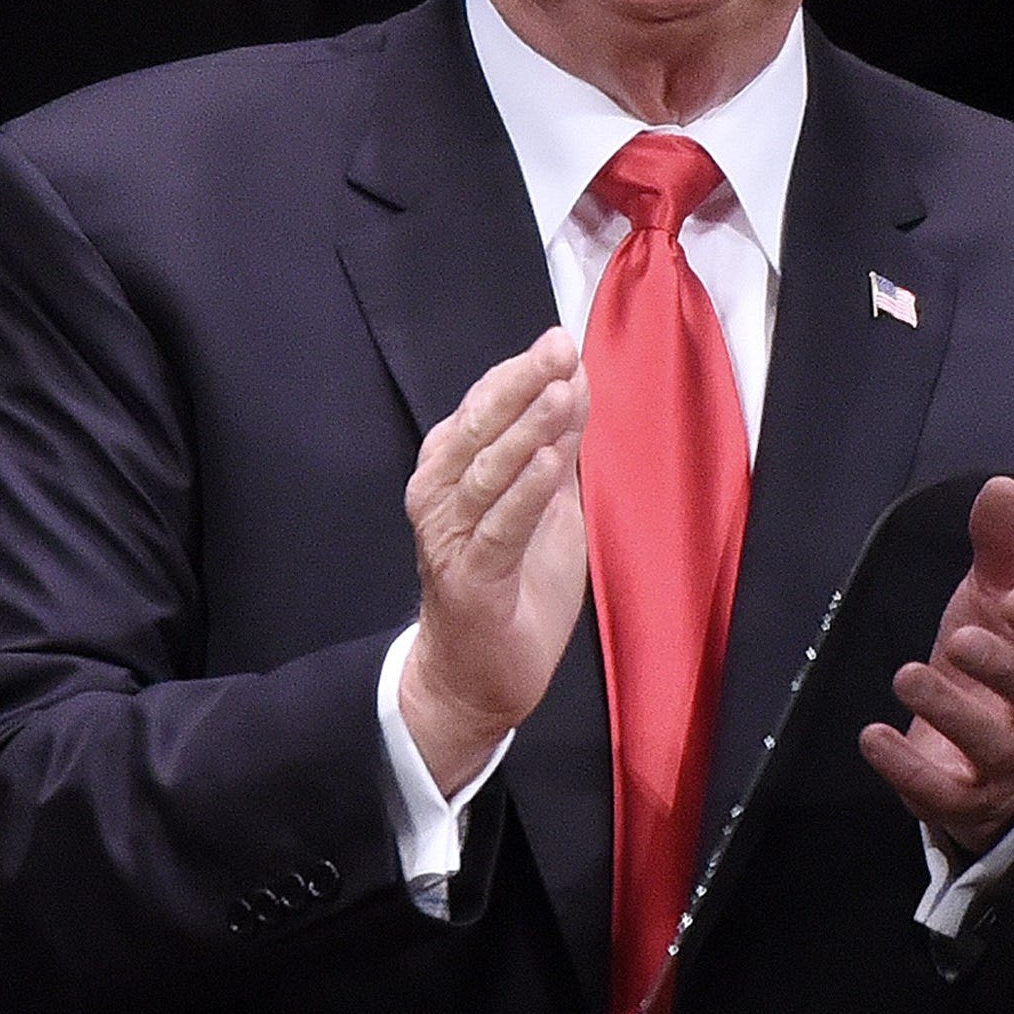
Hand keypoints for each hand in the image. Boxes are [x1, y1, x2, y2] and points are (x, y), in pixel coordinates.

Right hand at [397, 327, 589, 793]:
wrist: (479, 675)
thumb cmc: (512, 586)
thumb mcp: (545, 504)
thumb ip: (554, 446)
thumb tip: (574, 379)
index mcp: (452, 470)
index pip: (484, 407)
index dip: (521, 371)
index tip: (563, 338)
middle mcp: (439, 495)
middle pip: (478, 427)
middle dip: (521, 383)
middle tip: (559, 347)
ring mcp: (450, 538)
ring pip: (486, 472)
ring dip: (524, 430)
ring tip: (558, 392)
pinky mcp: (469, 579)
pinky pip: (497, 529)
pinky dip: (521, 494)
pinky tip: (545, 463)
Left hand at [858, 476, 1013, 857]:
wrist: (974, 743)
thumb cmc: (996, 658)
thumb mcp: (995, 598)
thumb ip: (1002, 548)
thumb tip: (1000, 485)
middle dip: (1004, 669)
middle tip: (957, 639)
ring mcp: (1009, 761)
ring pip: (995, 748)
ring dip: (950, 714)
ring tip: (906, 675)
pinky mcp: (967, 797)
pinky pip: (945, 793)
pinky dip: (908, 769)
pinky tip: (872, 736)